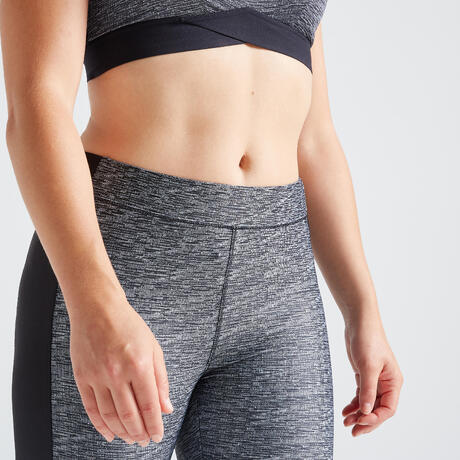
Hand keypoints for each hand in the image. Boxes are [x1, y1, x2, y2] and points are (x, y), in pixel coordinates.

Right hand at [68, 290, 173, 446]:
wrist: (98, 309)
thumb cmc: (128, 325)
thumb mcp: (153, 347)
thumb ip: (161, 379)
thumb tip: (166, 407)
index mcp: (139, 364)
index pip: (149, 406)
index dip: (154, 425)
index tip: (157, 435)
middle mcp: (118, 373)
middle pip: (130, 415)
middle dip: (140, 433)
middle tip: (145, 441)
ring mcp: (98, 376)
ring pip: (110, 416)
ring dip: (122, 432)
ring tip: (130, 439)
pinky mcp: (83, 377)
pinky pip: (91, 408)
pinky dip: (100, 425)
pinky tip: (109, 433)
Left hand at [342, 313, 402, 436]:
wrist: (359, 323)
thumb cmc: (368, 340)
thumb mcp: (368, 366)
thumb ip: (367, 389)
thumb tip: (366, 411)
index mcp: (393, 382)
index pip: (388, 408)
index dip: (376, 418)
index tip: (361, 421)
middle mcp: (386, 383)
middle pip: (378, 409)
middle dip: (366, 421)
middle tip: (353, 431)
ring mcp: (375, 379)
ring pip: (368, 403)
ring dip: (358, 414)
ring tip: (346, 423)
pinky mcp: (364, 375)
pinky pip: (361, 394)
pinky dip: (354, 403)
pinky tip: (346, 410)